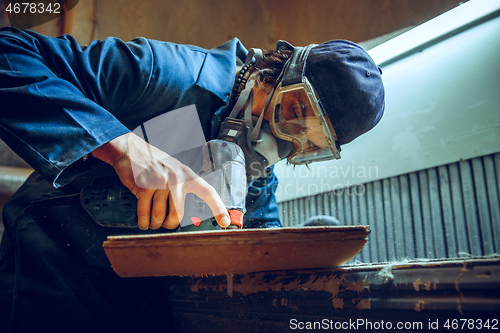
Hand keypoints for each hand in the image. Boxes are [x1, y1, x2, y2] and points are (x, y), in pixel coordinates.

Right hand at [92, 132, 230, 229]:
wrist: (130, 150)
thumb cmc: (153, 163)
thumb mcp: (174, 169)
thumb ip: (182, 187)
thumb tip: (188, 214)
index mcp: (187, 174)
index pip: (207, 192)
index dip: (218, 208)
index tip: (225, 221)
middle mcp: (176, 178)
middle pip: (178, 214)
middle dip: (169, 224)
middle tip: (163, 223)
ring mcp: (160, 182)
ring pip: (159, 216)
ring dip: (154, 223)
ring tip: (151, 220)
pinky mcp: (144, 186)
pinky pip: (145, 213)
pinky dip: (143, 221)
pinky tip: (143, 222)